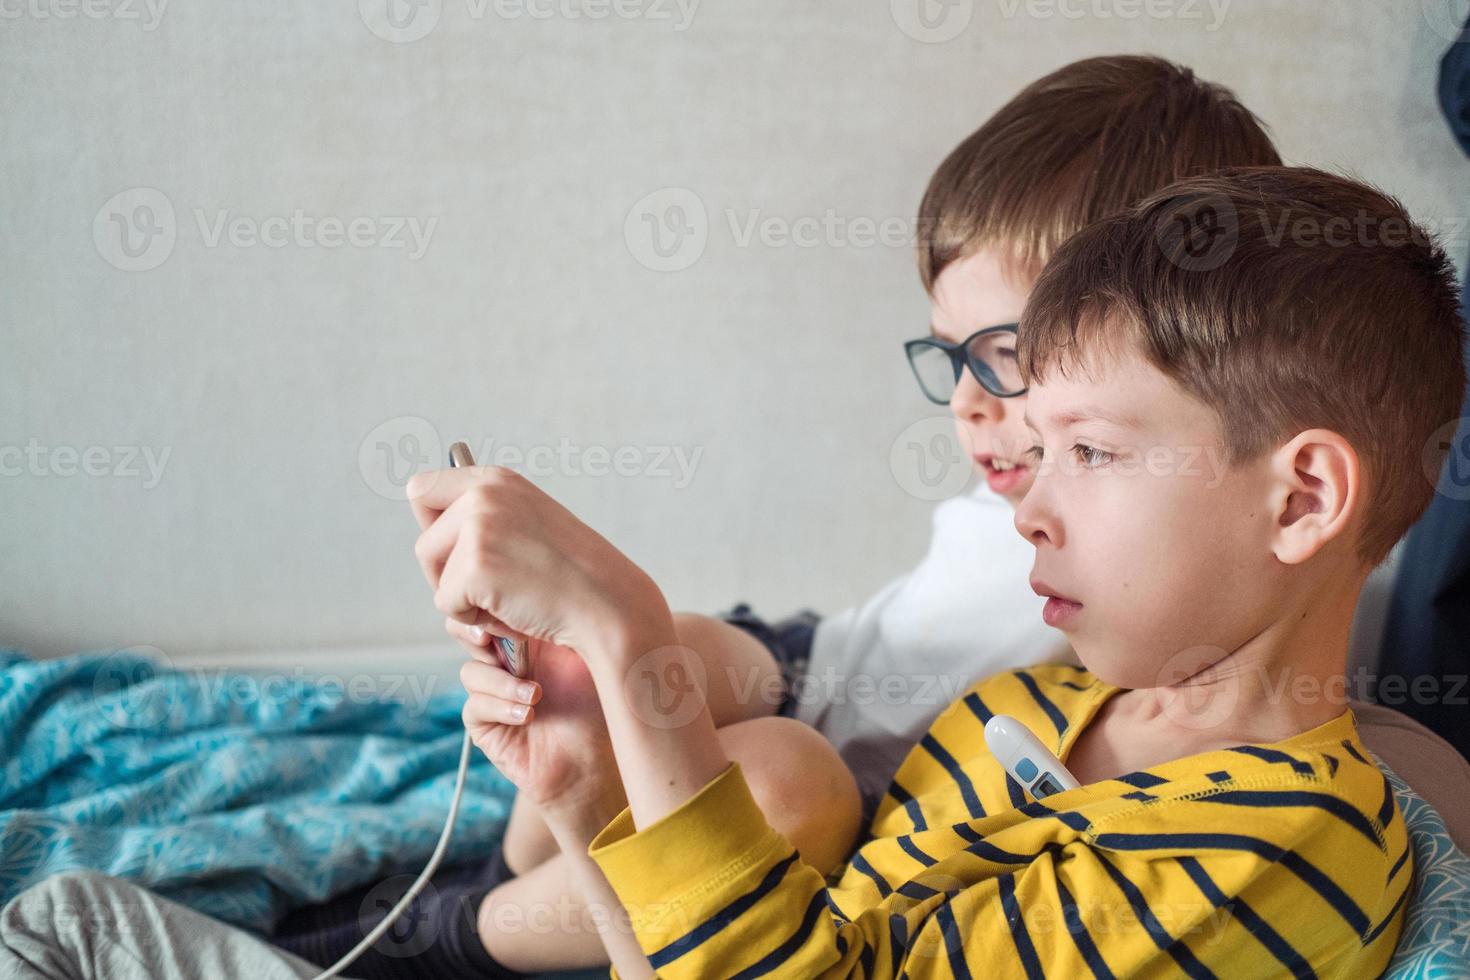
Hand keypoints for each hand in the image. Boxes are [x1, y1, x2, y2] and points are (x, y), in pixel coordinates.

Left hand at [408, 465, 667, 658]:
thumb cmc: (571, 576)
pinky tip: (515, 612)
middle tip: (491, 588)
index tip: (457, 551)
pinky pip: (447, 606)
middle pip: (425, 542)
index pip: (422, 489)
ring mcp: (479, 527)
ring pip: (434, 575)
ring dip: (463, 598)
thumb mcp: (528, 525)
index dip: (431, 527)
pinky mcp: (475, 566)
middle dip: (446, 573)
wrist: (608, 603)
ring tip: (511, 597)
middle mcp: (483, 493)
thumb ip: (486, 519)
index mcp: (496, 480)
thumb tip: (431, 534)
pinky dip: (476, 621)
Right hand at [451, 620, 623, 816]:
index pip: (494, 607)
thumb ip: (557, 625)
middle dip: (478, 635)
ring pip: (471, 671)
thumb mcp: (586, 655)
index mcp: (529, 635)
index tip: (506, 608)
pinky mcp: (485, 723)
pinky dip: (500, 707)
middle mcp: (508, 660)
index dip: (492, 604)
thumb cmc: (600, 706)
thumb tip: (534, 595)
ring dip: (501, 682)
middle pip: (467, 632)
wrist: (595, 764)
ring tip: (535, 695)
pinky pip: (475, 705)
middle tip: (493, 641)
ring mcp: (494, 692)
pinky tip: (528, 715)